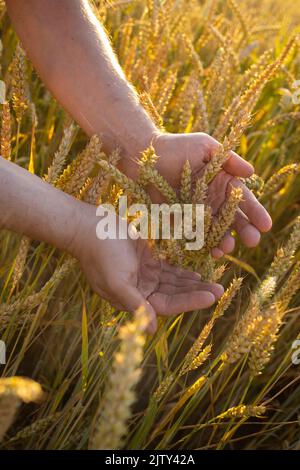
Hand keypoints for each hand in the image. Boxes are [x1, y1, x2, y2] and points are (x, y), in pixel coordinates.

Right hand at [71, 204, 223, 331]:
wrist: (89, 227)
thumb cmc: (100, 254)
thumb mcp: (116, 281)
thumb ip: (134, 304)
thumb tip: (151, 329)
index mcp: (133, 299)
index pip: (167, 305)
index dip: (190, 302)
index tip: (211, 297)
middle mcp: (140, 291)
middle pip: (174, 295)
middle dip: (196, 293)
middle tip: (220, 290)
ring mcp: (144, 275)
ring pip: (174, 282)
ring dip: (193, 283)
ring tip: (215, 283)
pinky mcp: (146, 260)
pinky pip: (168, 269)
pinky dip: (182, 272)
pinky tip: (197, 274)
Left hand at [151, 132, 271, 257]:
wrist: (145, 156)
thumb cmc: (177, 147)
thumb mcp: (205, 147)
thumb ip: (228, 159)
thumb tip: (251, 172)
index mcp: (223, 183)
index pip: (243, 200)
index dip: (256, 213)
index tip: (266, 225)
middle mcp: (213, 201)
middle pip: (233, 219)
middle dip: (244, 231)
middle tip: (252, 241)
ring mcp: (197, 213)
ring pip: (215, 231)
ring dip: (223, 241)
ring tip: (227, 248)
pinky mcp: (180, 222)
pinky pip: (193, 236)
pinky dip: (201, 245)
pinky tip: (209, 251)